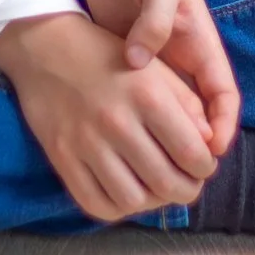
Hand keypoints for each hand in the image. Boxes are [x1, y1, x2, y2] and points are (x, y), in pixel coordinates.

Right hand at [0, 11, 220, 221]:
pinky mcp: (62, 157)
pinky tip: (126, 192)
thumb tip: (208, 144)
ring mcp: (86, 143)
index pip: (191, 153)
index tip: (202, 165)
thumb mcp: (155, 68)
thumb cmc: (108, 55)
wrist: (46, 46)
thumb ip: (187, 104)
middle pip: (166, 183)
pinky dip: (117, 208)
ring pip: (133, 200)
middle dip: (186, 190)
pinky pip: (94, 203)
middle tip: (186, 183)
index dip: (205, 168)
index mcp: (147, 96)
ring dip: (152, 202)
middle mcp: (118, 123)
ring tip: (156, 189)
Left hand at [78, 0, 240, 155]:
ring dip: (156, 137)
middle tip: (174, 174)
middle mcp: (177, 57)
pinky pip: (131, 98)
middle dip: (189, 145)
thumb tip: (138, 63)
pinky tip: (108, 137)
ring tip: (141, 165)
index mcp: (198, 42)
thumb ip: (153, 19)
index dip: (222, 126)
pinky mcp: (123, 58)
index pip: (222, 95)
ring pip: (162, 111)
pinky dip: (127, 119)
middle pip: (193, 113)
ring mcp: (151, 60)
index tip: (210, 153)